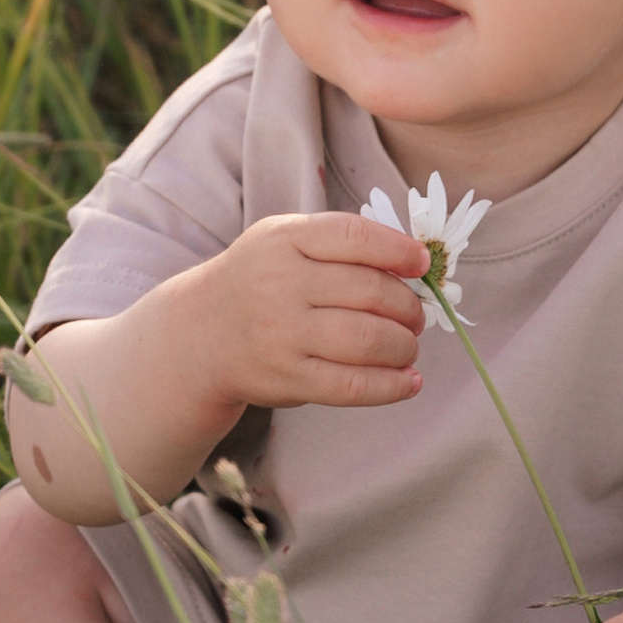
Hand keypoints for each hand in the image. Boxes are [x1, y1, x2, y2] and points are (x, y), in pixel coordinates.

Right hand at [181, 207, 427, 415]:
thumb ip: (342, 241)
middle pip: (370, 291)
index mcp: (284, 239)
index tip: (422, 265)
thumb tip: (416, 261)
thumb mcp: (285, 240)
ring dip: (404, 346)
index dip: (398, 250)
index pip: (354, 236)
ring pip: (367, 339)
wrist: (200, 334)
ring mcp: (282, 334)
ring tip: (409, 346)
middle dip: (408, 306)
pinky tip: (409, 382)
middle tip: (417, 317)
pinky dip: (391, 386)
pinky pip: (351, 385)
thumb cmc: (260, 279)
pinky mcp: (286, 379)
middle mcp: (280, 284)